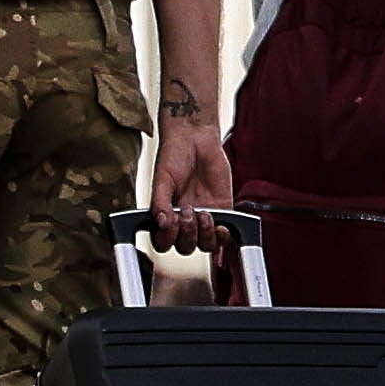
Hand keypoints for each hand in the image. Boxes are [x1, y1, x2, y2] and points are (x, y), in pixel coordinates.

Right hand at [142, 117, 236, 251]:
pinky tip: (221, 225)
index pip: (164, 242)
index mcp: (165, 216)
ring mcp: (203, 217)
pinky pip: (224, 233)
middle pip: (186, 247)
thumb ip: (160, 202)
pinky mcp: (222, 209)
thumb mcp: (162, 179)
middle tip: (188, 210)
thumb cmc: (174, 156)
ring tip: (204, 214)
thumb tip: (162, 223)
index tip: (170, 222)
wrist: (195, 138)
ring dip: (205, 236)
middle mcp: (184, 220)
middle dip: (187, 234)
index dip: (167, 239)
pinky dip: (223, 235)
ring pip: (206, 245)